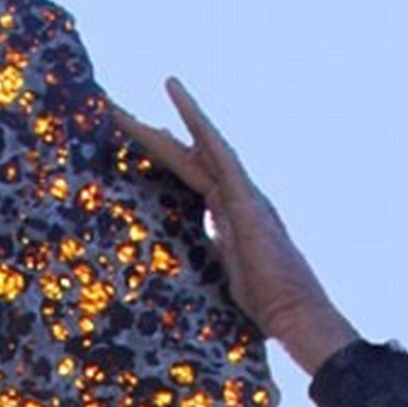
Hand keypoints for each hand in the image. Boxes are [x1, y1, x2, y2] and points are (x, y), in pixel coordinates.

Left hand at [113, 78, 359, 374]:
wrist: (294, 316)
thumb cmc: (265, 310)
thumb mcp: (223, 282)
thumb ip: (210, 262)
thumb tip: (186, 267)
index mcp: (229, 217)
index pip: (189, 180)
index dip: (162, 159)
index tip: (136, 139)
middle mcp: (237, 197)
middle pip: (186, 157)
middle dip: (150, 135)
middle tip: (113, 110)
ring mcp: (242, 194)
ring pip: (198, 145)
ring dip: (165, 118)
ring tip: (141, 90)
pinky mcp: (244, 198)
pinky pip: (215, 150)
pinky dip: (195, 119)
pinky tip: (174, 93)